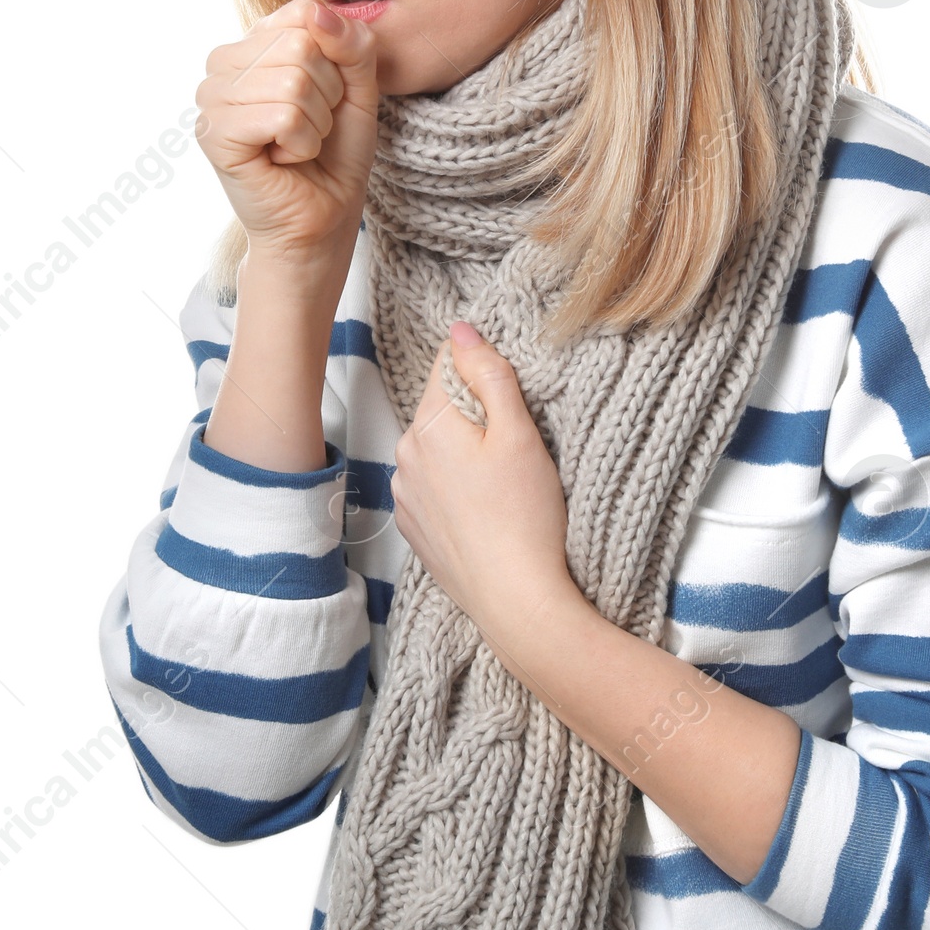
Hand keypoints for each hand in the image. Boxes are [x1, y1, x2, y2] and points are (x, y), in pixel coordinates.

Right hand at [193, 0, 379, 271]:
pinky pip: (282, 117)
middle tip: (312, 127)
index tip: (328, 96)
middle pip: (301, 46)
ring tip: (298, 144)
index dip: (336, 60)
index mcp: (255, 42)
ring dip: (315, 124)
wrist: (324, 216)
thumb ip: (352, 44)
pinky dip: (302, 144)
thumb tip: (319, 12)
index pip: (305, 13)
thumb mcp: (359, 89)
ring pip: (293, 82)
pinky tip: (284, 159)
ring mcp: (212, 97)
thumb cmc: (336, 153)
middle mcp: (224, 62)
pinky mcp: (213, 133)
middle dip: (327, 95)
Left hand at [390, 322, 580, 649]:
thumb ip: (489, 374)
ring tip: (506, 482)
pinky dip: (458, 487)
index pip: (447, 364)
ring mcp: (406, 496)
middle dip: (477, 414)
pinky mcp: (415, 528)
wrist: (516, 600)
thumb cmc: (525, 516)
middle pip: (443, 408)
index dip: (484, 369)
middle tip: (518, 445)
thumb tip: (462, 329)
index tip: (511, 394)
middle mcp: (404, 457)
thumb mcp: (518, 433)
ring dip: (467, 451)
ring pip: (438, 448)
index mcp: (427, 426)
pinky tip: (489, 508)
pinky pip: (435, 486)